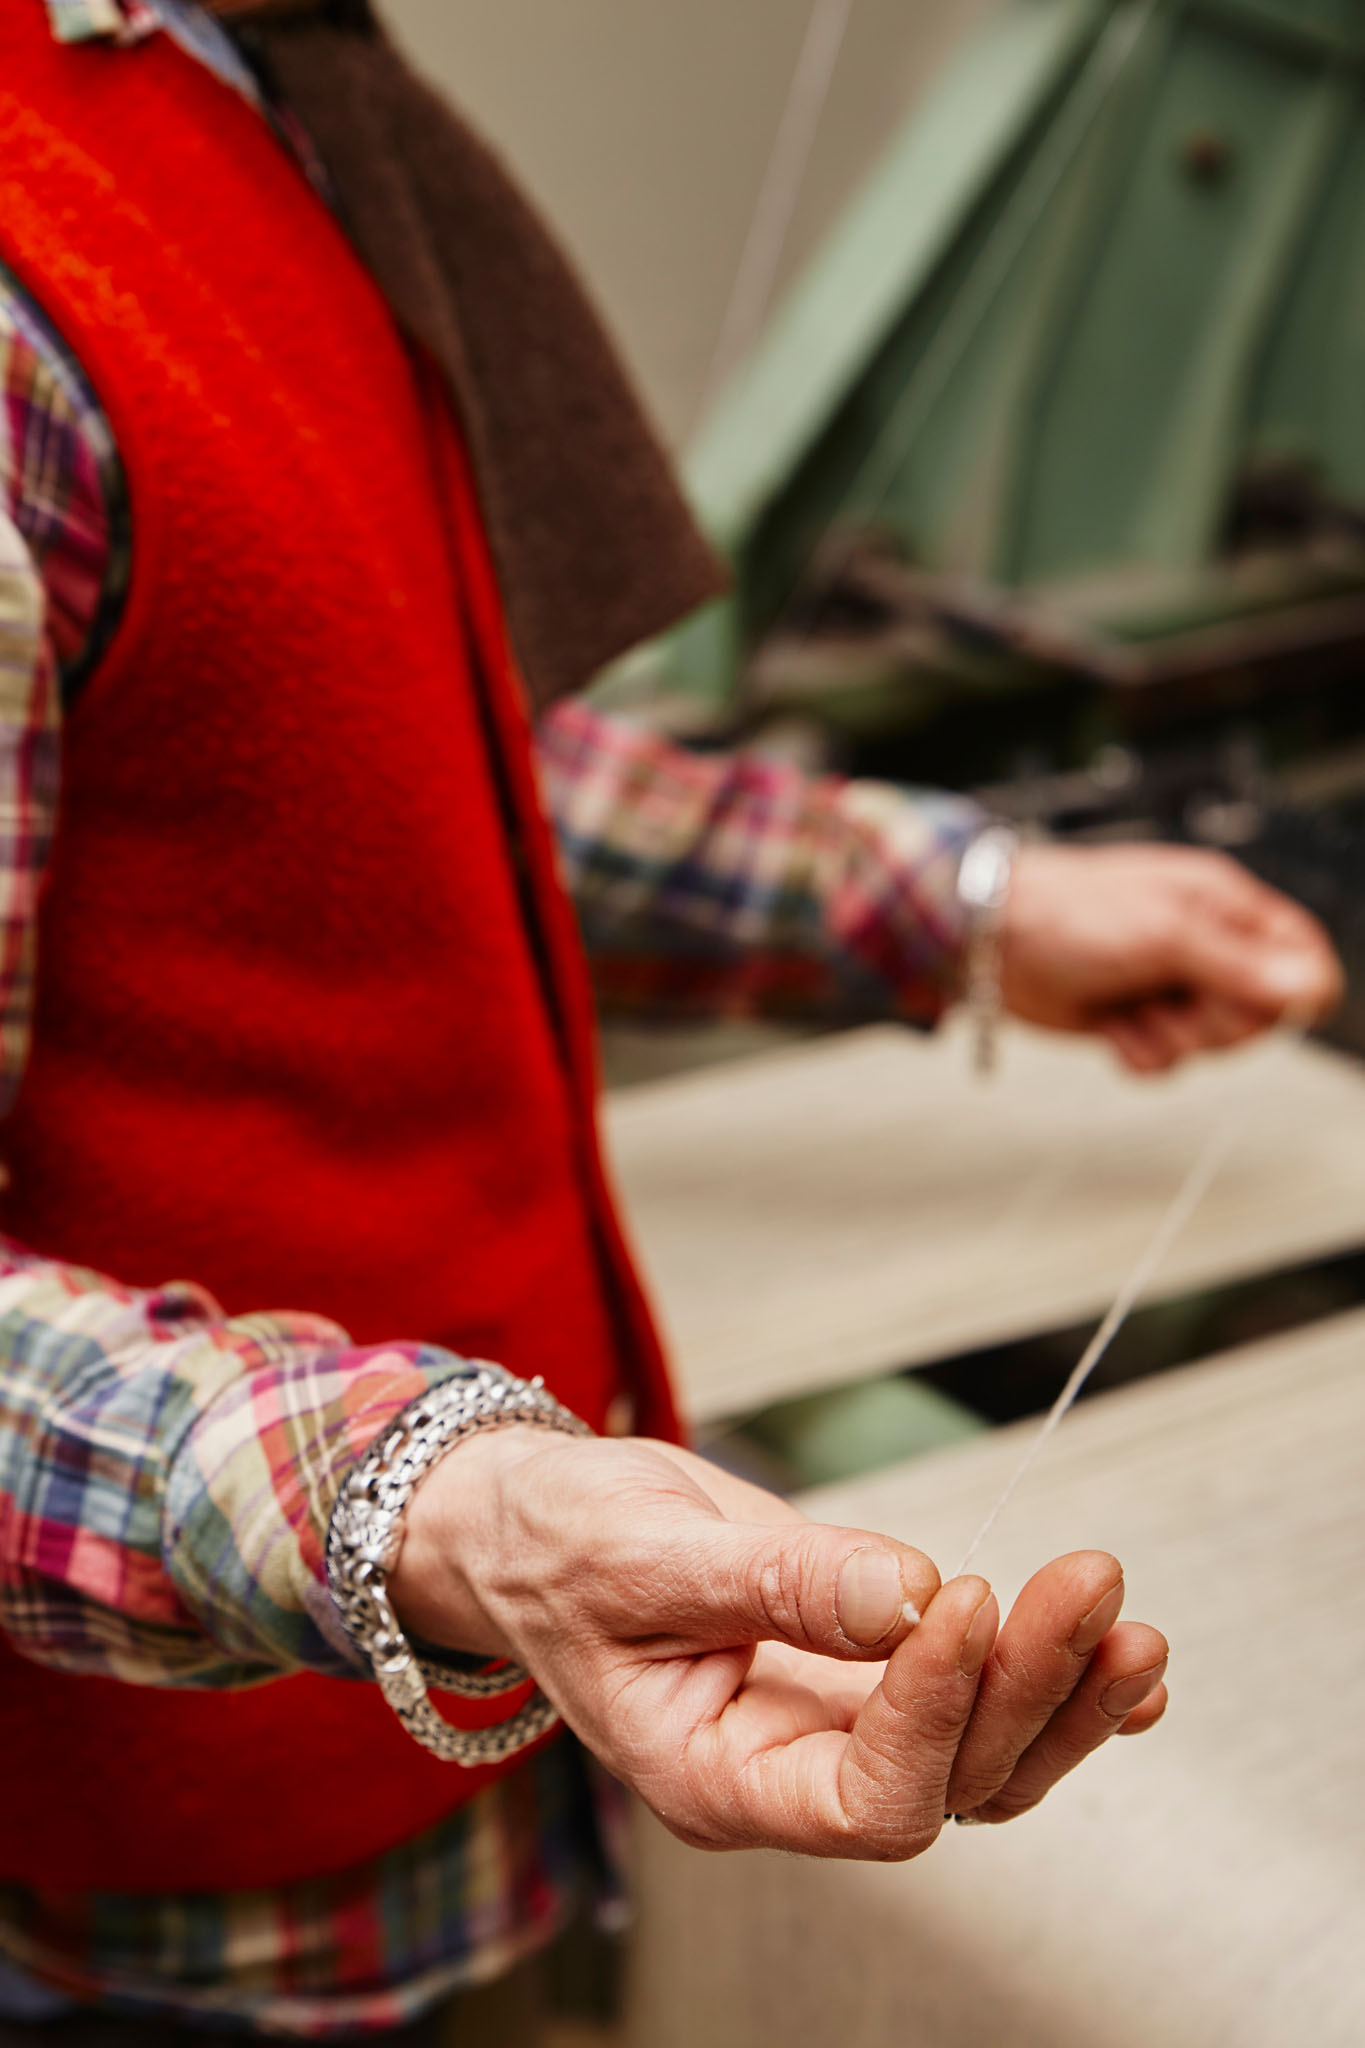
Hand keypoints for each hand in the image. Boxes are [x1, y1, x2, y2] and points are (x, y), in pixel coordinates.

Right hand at [390, 1431, 1167, 1856]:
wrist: (533, 1527)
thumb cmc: (556, 1546)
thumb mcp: (638, 1553)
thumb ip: (770, 1583)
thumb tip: (906, 1593)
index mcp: (713, 1777)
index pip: (862, 1799)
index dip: (931, 1711)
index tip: (963, 1596)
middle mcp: (785, 1775)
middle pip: (946, 1779)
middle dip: (1025, 1684)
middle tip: (1086, 1583)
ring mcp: (828, 1730)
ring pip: (979, 1758)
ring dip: (1060, 1692)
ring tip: (1125, 1624)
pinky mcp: (858, 1676)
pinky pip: (971, 1709)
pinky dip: (1050, 1686)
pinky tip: (1119, 1667)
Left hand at [1001, 843, 1342, 1072]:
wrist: (989, 940)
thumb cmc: (1069, 912)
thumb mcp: (1165, 933)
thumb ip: (1239, 965)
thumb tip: (1311, 988)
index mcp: (1226, 906)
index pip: (1301, 955)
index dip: (1294, 991)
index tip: (1269, 1008)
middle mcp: (1205, 946)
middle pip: (1259, 1014)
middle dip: (1215, 1023)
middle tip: (1172, 999)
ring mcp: (1171, 986)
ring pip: (1211, 1045)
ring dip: (1168, 1038)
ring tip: (1131, 1005)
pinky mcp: (1138, 1019)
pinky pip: (1167, 1061)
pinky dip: (1139, 1053)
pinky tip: (1110, 1025)